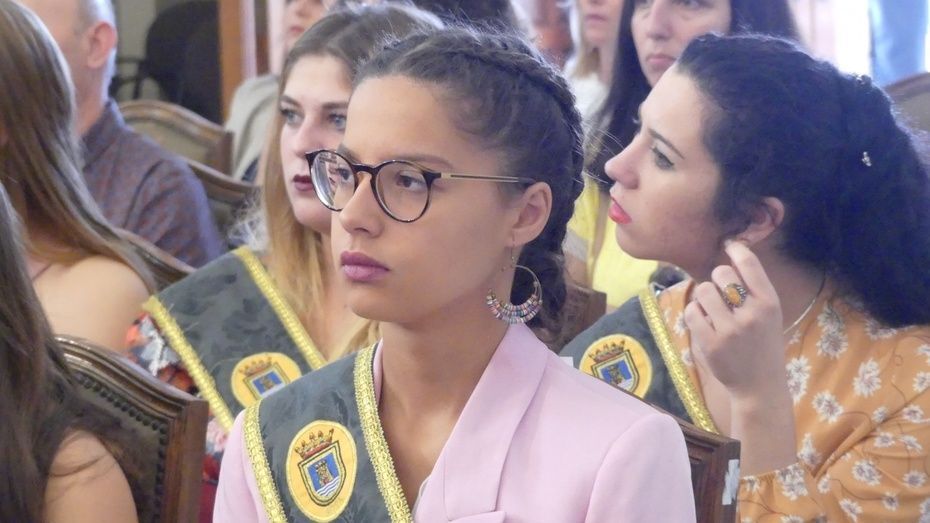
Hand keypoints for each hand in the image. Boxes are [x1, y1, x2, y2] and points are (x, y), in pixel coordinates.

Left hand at [683, 241, 785, 400]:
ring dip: (704, 297)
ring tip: (712, 310)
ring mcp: (730, 329)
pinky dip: (694, 314)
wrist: (760, 385)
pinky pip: (691, 312)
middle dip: (717, 280)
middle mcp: (751, 313)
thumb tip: (732, 253)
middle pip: (721, 273)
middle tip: (722, 296)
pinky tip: (704, 323)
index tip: (729, 246)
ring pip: (703, 290)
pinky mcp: (711, 343)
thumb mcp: (770, 315)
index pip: (750, 264)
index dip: (736, 249)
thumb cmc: (763, 345)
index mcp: (769, 303)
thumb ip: (753, 289)